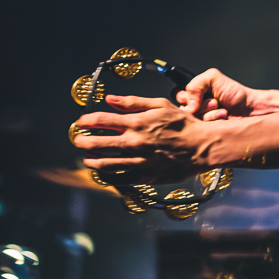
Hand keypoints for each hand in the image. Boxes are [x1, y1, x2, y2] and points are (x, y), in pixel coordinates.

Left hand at [72, 94, 207, 183]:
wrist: (201, 147)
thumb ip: (133, 102)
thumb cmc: (183, 124)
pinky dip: (108, 176)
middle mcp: (134, 143)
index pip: (102, 121)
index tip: (82, 122)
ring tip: (87, 158)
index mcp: (136, 123)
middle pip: (97, 143)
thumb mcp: (159, 105)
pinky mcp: (144, 176)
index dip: (87, 120)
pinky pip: (119, 179)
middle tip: (78, 140)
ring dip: (92, 160)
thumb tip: (111, 99)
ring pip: (105, 164)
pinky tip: (104, 172)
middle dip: (83, 141)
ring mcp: (138, 162)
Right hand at [174, 68, 258, 120]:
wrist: (251, 109)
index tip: (198, 95)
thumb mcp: (213, 78)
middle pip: (182, 108)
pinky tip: (223, 117)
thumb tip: (188, 105)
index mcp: (194, 93)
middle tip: (215, 101)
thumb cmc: (234, 93)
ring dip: (208, 112)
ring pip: (191, 119)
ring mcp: (200, 120)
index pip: (176, 94)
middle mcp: (195, 107)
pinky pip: (200, 128)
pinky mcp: (206, 131)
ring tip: (222, 109)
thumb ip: (196, 84)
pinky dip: (213, 120)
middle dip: (200, 104)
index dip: (185, 95)